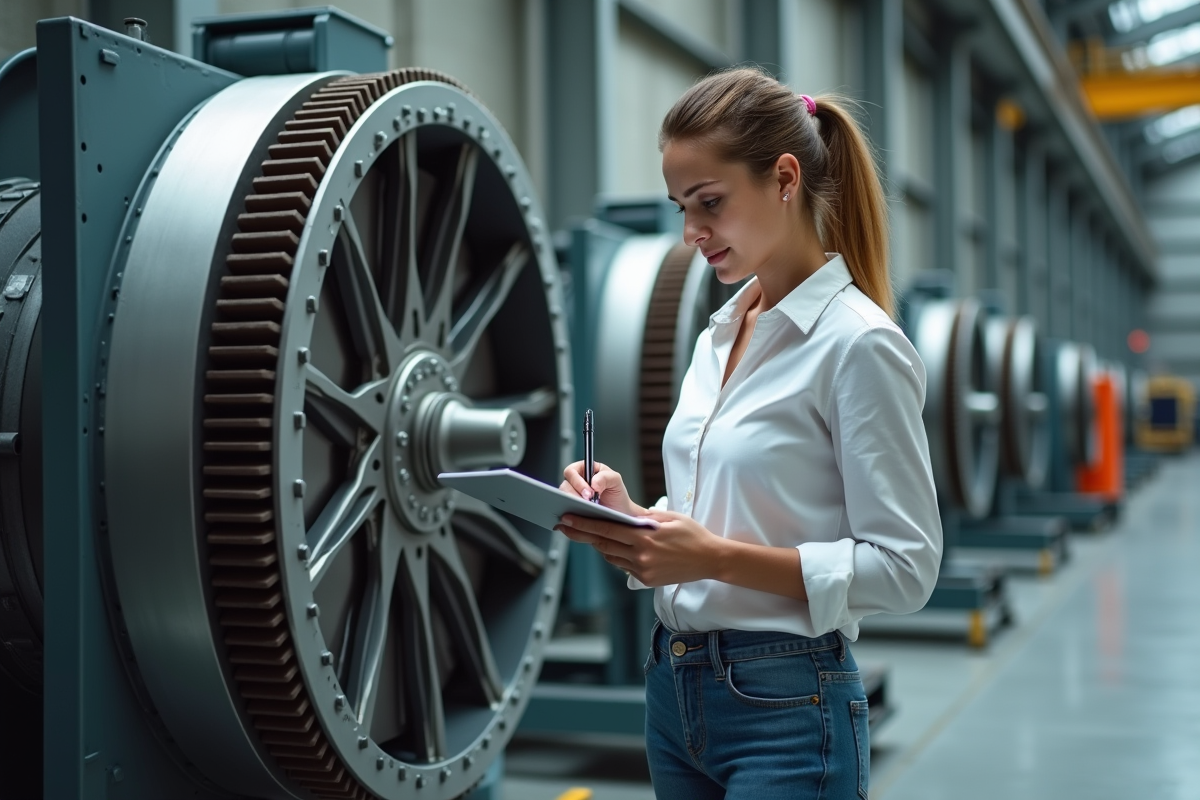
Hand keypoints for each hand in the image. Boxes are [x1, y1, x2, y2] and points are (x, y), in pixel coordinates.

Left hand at [555, 509, 723, 586]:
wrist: (711, 559)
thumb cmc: (692, 535)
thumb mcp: (669, 518)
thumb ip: (644, 517)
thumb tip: (623, 515)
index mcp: (644, 538)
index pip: (607, 529)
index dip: (584, 524)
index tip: (567, 519)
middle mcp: (640, 556)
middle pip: (602, 544)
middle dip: (581, 534)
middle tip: (564, 526)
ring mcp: (642, 570)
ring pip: (611, 556)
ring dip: (599, 545)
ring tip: (587, 534)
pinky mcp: (646, 580)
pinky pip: (623, 566)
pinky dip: (616, 556)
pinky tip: (614, 547)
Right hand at [559, 460, 643, 516]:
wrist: (620, 513)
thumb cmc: (617, 495)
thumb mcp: (616, 481)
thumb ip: (606, 477)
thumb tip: (593, 483)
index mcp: (584, 470)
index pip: (571, 471)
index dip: (577, 481)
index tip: (589, 492)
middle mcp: (575, 482)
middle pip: (565, 486)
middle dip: (575, 495)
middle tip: (588, 503)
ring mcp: (572, 496)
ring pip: (563, 499)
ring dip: (573, 505)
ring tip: (585, 511)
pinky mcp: (570, 510)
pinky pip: (565, 511)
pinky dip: (571, 515)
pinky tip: (580, 518)